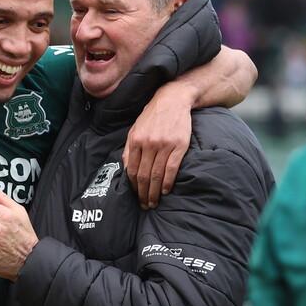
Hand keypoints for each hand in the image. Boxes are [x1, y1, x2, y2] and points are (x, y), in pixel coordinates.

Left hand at [123, 83, 191, 208]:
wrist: (173, 99)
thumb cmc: (152, 116)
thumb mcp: (135, 129)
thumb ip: (129, 149)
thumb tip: (126, 170)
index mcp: (135, 140)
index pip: (132, 170)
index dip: (133, 187)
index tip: (135, 196)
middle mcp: (148, 144)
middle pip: (144, 176)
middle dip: (143, 194)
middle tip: (145, 205)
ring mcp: (164, 145)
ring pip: (157, 175)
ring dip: (155, 192)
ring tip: (154, 202)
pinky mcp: (179, 145)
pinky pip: (172, 168)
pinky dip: (168, 182)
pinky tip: (166, 190)